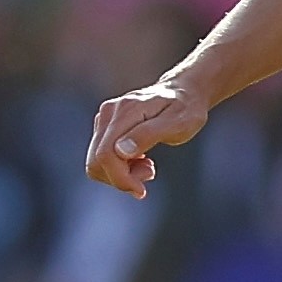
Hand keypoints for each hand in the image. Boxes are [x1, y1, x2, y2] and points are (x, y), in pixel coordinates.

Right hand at [85, 79, 209, 198]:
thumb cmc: (186, 109)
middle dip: (121, 178)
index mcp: (126, 111)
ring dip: (121, 173)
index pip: (106, 154)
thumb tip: (121, 151)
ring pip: (96, 162)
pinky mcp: (106, 125)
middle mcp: (109, 112)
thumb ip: (149, 135)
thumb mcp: (178, 124)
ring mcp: (105, 118)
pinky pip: (102, 156)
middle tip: (149, 172)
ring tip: (148, 166)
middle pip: (96, 161)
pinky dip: (120, 166)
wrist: (184, 92)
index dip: (120, 178)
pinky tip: (142, 160)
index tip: (142, 189)